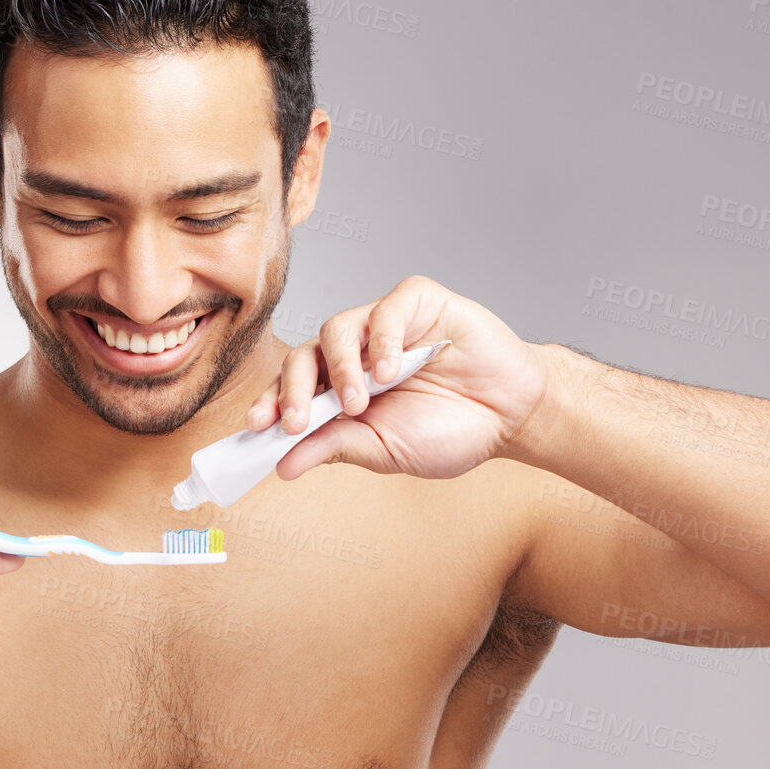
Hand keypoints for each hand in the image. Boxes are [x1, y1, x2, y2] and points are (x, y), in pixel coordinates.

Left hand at [245, 275, 549, 481]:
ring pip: (336, 327)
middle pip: (304, 355)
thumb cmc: (450, 430)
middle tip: (297, 422)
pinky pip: (387, 308)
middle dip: (293, 390)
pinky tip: (392, 370)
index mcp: (340, 388)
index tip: (257, 428)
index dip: (272, 404)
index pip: (292, 388)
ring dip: (341, 369)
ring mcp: (385, 324)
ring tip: (359, 403)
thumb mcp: (384, 450)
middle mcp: (356, 352)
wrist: (512, 416)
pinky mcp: (418, 302)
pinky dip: (384, 339)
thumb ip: (334, 449)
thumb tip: (283, 466)